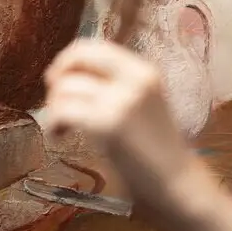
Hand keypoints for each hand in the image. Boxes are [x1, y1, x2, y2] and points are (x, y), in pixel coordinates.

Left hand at [44, 38, 217, 229]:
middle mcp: (134, 79)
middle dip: (57, 76)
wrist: (178, 184)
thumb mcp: (143, 102)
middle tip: (54, 99)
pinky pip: (62, 111)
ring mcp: (121, 101)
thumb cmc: (155, 149)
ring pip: (65, 87)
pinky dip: (53, 123)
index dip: (69, 58)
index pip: (95, 45)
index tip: (59, 77)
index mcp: (144, 71)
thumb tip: (68, 72)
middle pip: (77, 57)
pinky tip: (59, 136)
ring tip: (60, 126)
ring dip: (53, 107)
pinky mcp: (107, 125)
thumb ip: (114, 84)